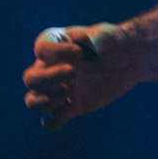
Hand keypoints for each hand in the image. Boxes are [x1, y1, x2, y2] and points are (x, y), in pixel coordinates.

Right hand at [23, 22, 139, 128]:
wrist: (126, 61)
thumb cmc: (113, 42)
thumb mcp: (109, 36)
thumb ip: (95, 38)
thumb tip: (79, 39)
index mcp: (56, 45)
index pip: (41, 48)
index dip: (56, 52)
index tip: (81, 53)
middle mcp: (50, 68)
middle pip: (30, 78)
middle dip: (47, 78)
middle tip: (73, 73)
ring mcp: (58, 89)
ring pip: (33, 101)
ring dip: (45, 102)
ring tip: (68, 94)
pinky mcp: (70, 107)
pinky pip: (52, 120)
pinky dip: (54, 122)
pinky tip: (70, 110)